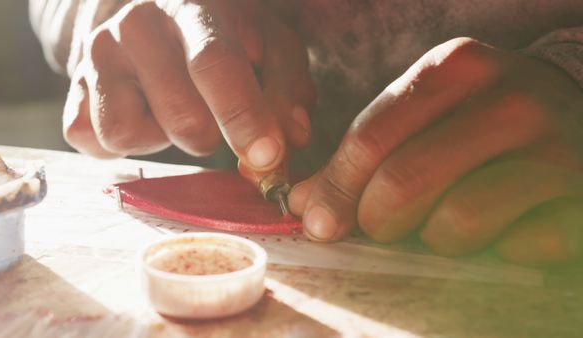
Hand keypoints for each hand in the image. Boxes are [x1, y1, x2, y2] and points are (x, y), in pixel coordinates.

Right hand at [63, 0, 313, 171]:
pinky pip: (94, 142)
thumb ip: (287, 89)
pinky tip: (142, 115)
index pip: (215, 63)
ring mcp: (97, 55)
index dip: (244, 117)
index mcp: (193, 6)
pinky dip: (126, 144)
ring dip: (160, 138)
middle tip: (210, 117)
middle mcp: (137, 25)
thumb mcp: (270, 47)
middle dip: (208, 136)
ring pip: (125, 134)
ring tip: (170, 110)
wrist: (154, 16)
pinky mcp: (72, 90)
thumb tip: (290, 142)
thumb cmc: (223, 35)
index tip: (267, 158)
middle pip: (179, 117)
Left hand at [289, 37, 582, 266]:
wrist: (576, 119)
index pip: (371, 138)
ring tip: (451, 219)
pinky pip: (512, 249)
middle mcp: (510, 99)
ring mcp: (555, 150)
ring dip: (438, 238)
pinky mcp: (580, 201)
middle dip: (378, 220)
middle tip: (383, 225)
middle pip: (403, 184)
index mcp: (457, 68)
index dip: (336, 188)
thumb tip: (306, 203)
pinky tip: (504, 225)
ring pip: (455, 224)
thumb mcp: (425, 117)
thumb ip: (366, 154)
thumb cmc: (483, 122)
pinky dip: (495, 250)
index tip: (318, 222)